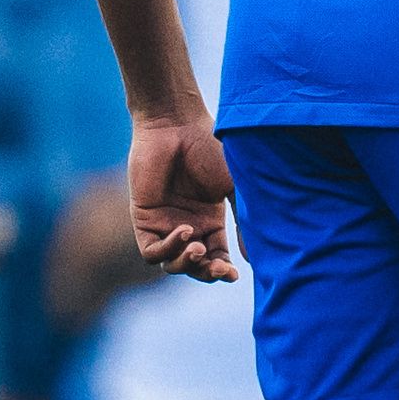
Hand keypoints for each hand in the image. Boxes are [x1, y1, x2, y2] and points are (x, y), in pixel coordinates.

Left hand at [126, 111, 237, 280]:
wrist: (178, 125)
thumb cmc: (210, 148)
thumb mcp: (234, 188)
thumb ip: (243, 223)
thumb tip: (254, 258)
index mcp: (210, 221)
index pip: (216, 258)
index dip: (223, 270)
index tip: (234, 274)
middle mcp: (188, 226)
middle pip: (195, 267)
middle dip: (207, 272)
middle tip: (219, 268)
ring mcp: (164, 223)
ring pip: (172, 264)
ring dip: (187, 264)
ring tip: (199, 249)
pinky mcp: (144, 219)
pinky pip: (152, 251)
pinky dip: (169, 249)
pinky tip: (186, 232)